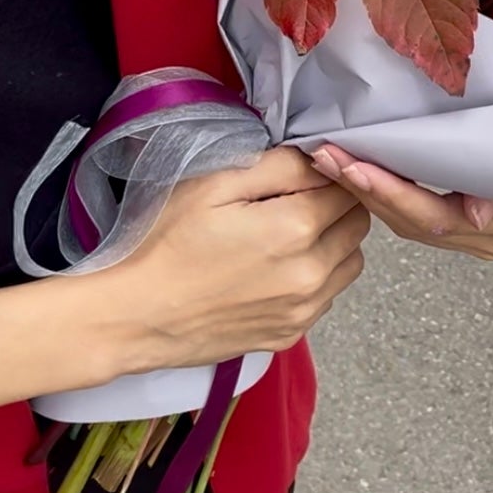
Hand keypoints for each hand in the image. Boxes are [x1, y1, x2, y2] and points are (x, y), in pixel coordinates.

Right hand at [92, 147, 369, 376]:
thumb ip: (278, 166)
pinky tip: (276, 269)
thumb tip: (318, 159)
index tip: (301, 172)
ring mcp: (303, 310)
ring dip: (333, 242)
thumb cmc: (166, 244)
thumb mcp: (214, 184)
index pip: (347, 188)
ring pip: (349, 262)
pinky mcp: (289, 334)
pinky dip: (316, 278)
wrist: (136, 316)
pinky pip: (326, 297)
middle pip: (356, 224)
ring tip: (287, 234)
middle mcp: (311, 273)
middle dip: (336, 205)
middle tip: (295, 200)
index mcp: (295, 228)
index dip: (327, 174)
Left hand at [309, 146, 492, 261]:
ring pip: (403, 222)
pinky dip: (380, 192)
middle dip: (366, 190)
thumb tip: (478, 217)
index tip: (356, 169)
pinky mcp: (454, 225)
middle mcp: (483, 242)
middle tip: (328, 159)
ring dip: (365, 190)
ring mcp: (467, 238)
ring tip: (329, 162)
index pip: (433, 218)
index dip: (392, 194)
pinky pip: (408, 214)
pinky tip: (352, 172)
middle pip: (411, 222)